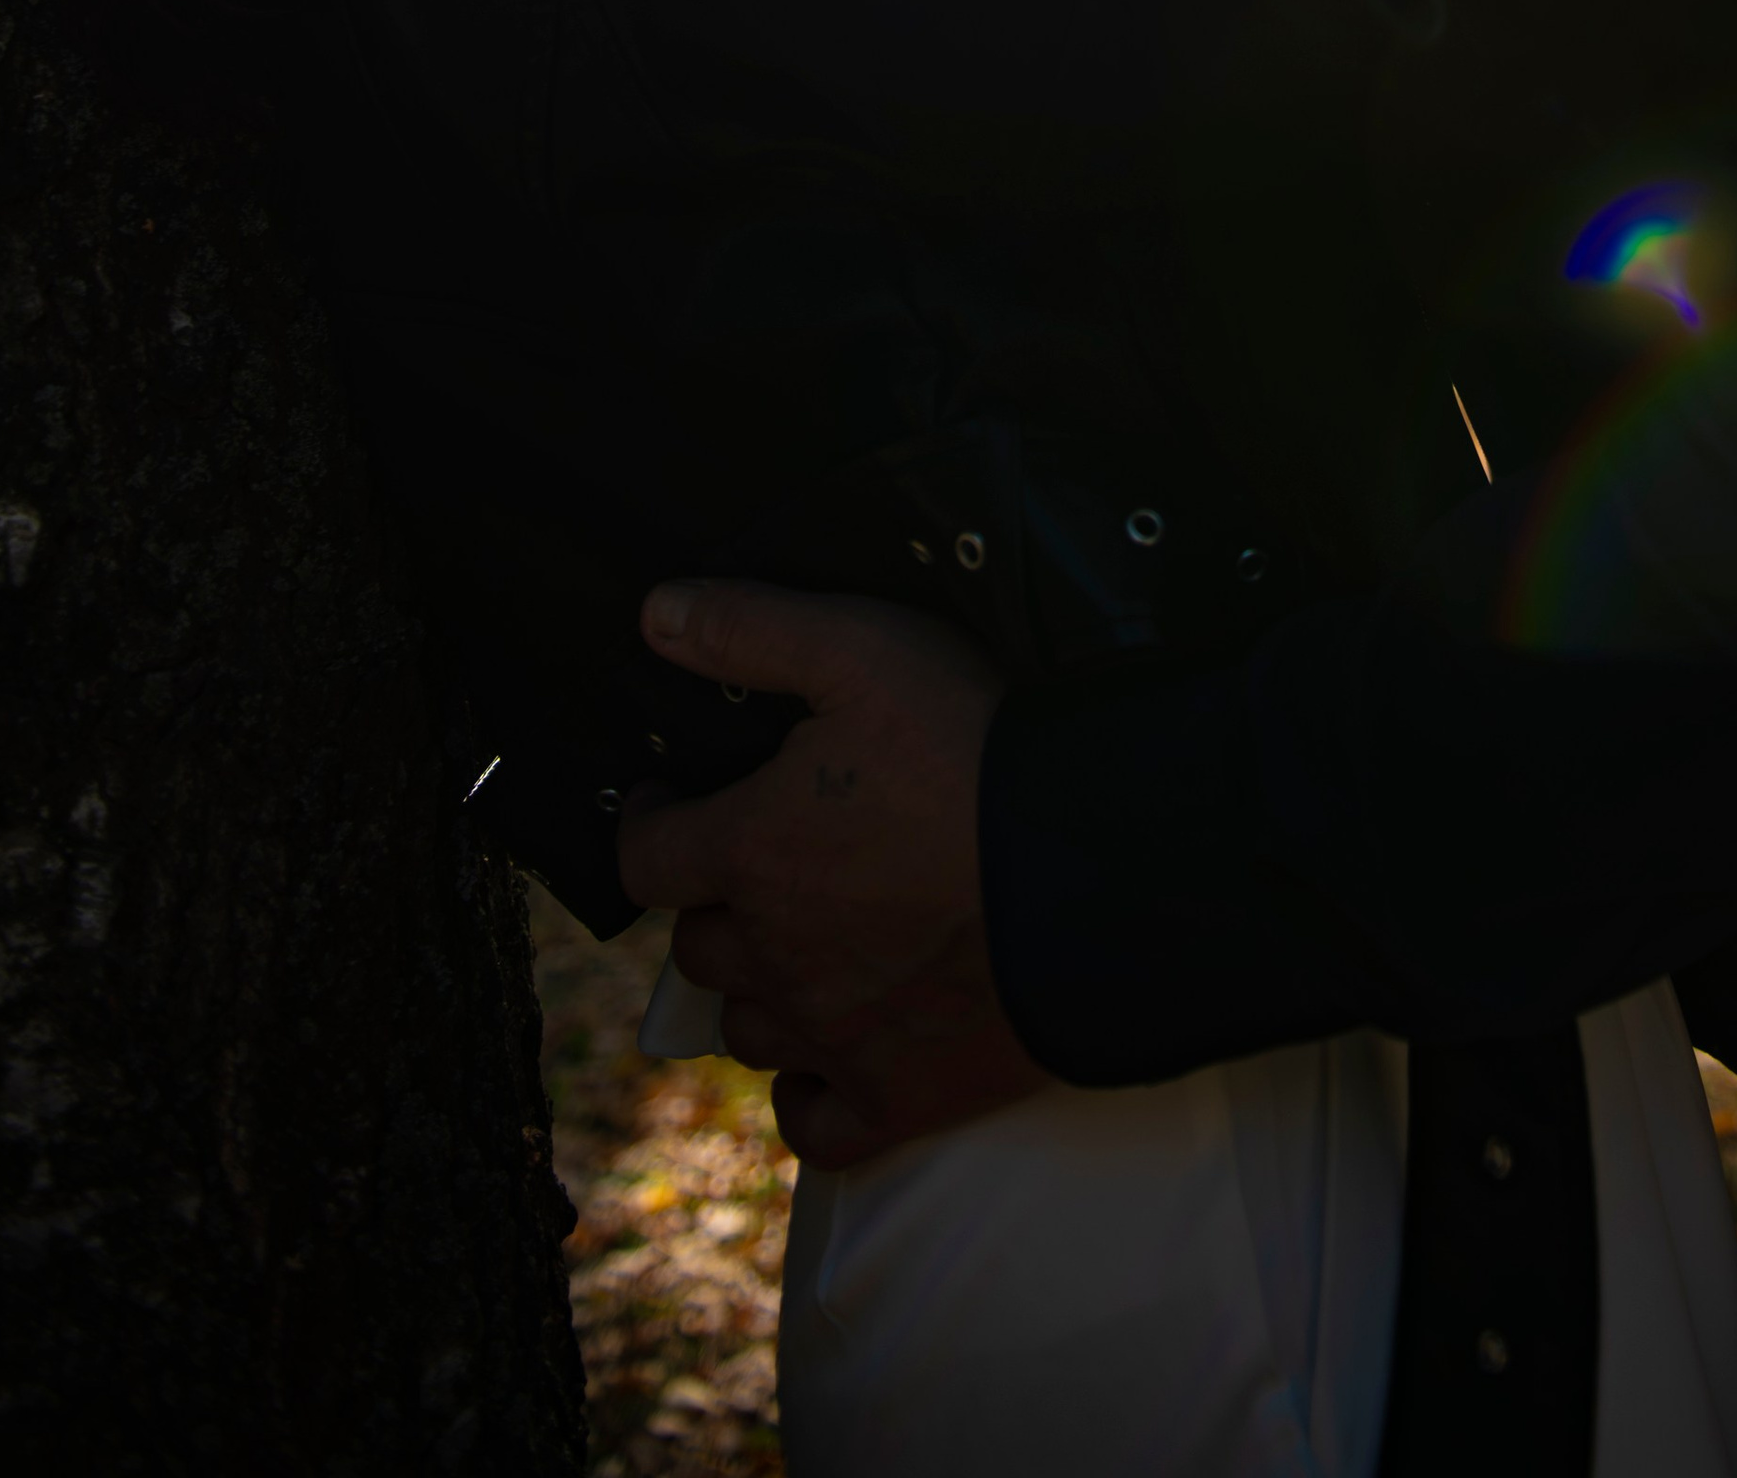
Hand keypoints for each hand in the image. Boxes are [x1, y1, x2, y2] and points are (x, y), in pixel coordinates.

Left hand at [616, 582, 1047, 1167]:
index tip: (671, 803)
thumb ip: (751, 629)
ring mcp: (831, 1036)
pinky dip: (810, 1092)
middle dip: (717, 905)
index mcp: (751, 852)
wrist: (1091, 874)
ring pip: (748, 1029)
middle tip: (763, 868)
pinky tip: (832, 1054)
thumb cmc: (975, 753)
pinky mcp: (897, 1097)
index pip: (644, 858)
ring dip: (762, 990)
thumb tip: (653, 613)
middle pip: (698, 948)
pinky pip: (814, 1123)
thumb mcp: (864, 649)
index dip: (650, 824)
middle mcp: (772, 956)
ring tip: (805, 948)